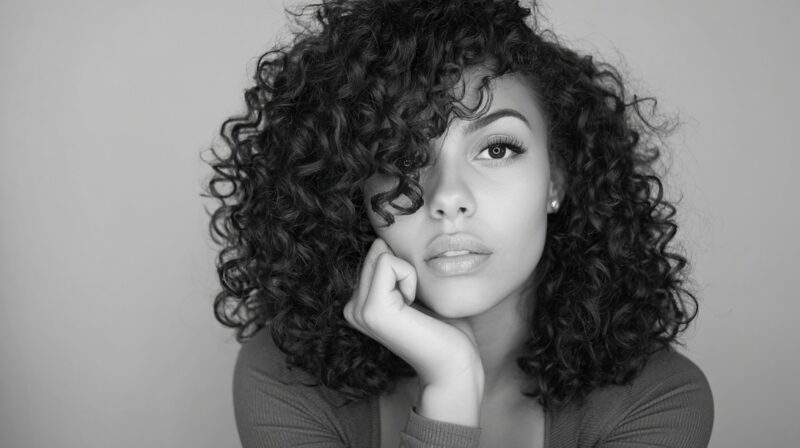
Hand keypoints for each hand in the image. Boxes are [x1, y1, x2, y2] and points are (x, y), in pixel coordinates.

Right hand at [343, 238, 482, 388]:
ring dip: (408, 274)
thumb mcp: (415, 288)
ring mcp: (358, 311)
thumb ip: (395, 266)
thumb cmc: (445, 326)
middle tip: (416, 303)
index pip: (375, 254)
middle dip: (405, 268)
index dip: (404, 267)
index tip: (414, 299)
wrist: (455, 362)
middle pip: (376, 251)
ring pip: (381, 254)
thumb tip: (380, 239)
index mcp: (360, 303)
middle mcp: (352, 308)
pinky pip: (388, 263)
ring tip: (415, 306)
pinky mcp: (371, 310)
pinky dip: (409, 277)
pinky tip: (413, 306)